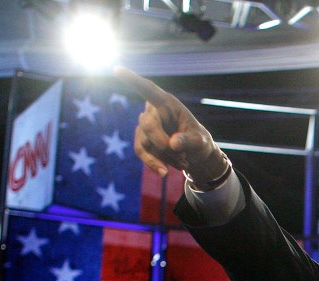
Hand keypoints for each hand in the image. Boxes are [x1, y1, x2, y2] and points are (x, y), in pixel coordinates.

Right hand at [113, 66, 227, 182]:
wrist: (194, 155)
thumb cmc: (198, 141)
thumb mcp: (201, 141)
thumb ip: (189, 141)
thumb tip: (172, 144)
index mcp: (167, 103)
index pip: (148, 89)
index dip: (132, 80)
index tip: (117, 70)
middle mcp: (153, 112)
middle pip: (147, 124)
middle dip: (162, 143)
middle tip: (183, 157)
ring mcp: (145, 126)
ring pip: (146, 142)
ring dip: (166, 156)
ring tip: (184, 162)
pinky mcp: (142, 141)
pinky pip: (142, 153)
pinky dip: (154, 164)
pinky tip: (165, 172)